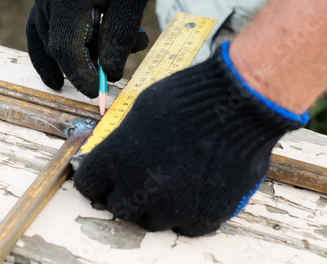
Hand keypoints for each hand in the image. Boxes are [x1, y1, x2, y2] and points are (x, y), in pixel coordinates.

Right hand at [26, 0, 154, 97]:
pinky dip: (49, 45)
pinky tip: (54, 63)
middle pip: (56, 45)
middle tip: (99, 82)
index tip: (96, 93)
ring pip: (44, 37)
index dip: (81, 75)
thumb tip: (110, 73)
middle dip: (77, 67)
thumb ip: (119, 37)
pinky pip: (42, 25)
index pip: (67, 48)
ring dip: (57, 61)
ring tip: (59, 85)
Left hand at [74, 42, 306, 235]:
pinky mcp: (203, 215)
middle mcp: (140, 187)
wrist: (237, 105)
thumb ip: (124, 141)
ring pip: (150, 221)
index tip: (104, 180)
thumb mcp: (141, 111)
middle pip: (117, 207)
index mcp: (117, 157)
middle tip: (140, 182)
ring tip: (171, 185)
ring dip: (155, 207)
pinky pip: (186, 228)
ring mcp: (172, 205)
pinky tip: (193, 193)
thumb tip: (117, 157)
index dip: (97, 181)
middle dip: (125, 195)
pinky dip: (187, 215)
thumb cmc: (188, 98)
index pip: (89, 184)